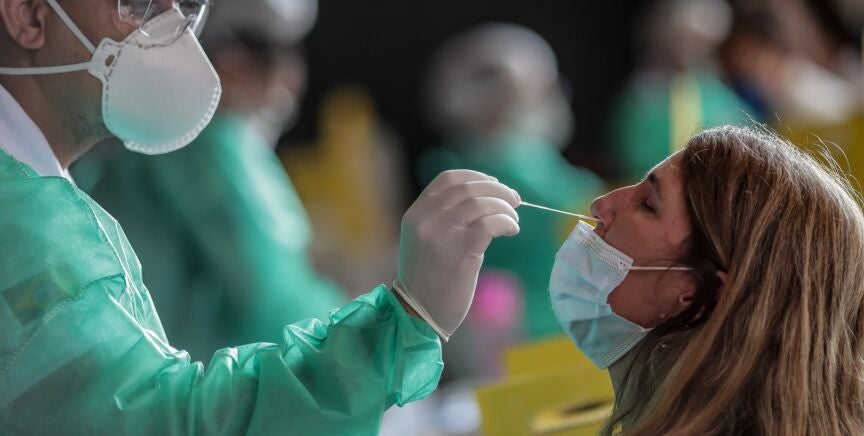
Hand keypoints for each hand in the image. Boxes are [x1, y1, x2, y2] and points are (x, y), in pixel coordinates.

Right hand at [393, 170, 520, 340]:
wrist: (419, 312)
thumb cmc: (427, 277)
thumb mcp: (423, 239)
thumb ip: (441, 217)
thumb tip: (483, 197)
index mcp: (416, 213)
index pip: (448, 179)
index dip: (476, 177)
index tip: (494, 185)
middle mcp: (426, 220)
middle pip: (469, 188)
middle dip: (498, 191)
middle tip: (514, 200)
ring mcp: (442, 234)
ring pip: (482, 203)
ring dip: (505, 207)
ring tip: (514, 219)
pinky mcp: (461, 251)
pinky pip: (491, 223)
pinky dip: (507, 222)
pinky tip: (512, 230)